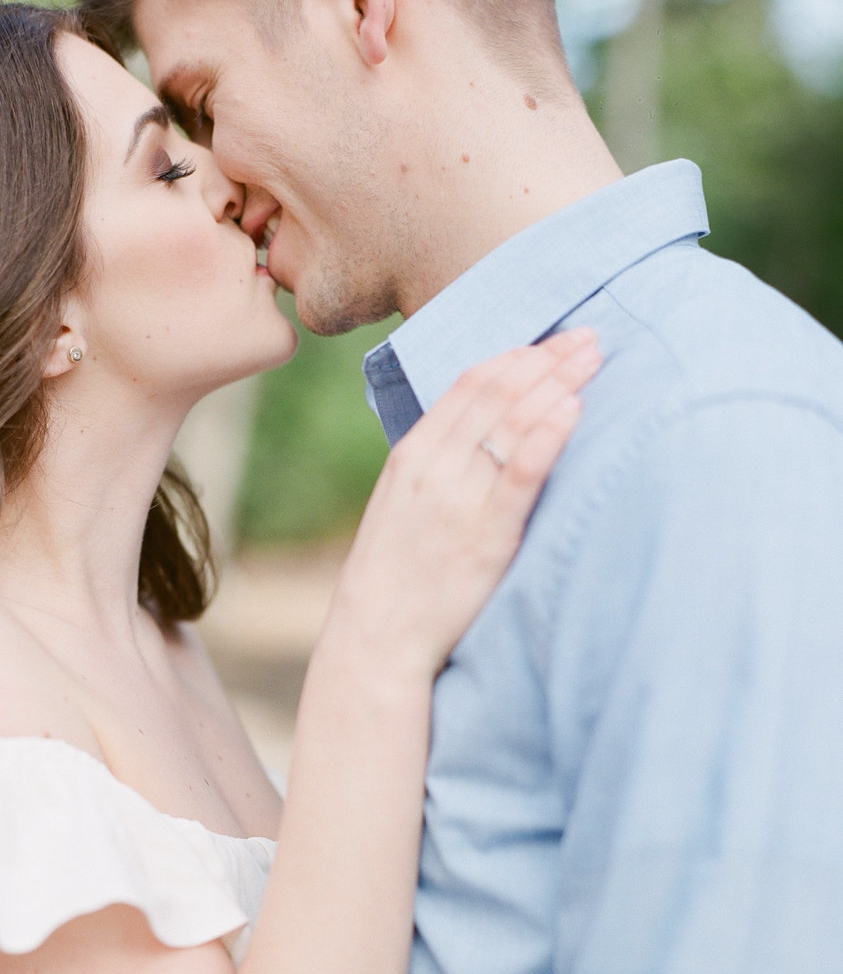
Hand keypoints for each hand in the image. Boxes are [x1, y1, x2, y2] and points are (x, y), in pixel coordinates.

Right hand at [328, 327, 601, 677]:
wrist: (377, 636)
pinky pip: (521, 472)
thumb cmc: (396, 576)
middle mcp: (434, 467)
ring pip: (513, 422)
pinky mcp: (486, 536)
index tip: (554, 342)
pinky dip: (548, 435)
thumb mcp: (402, 506)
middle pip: (498, 393)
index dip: (517, 355)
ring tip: (595, 360)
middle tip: (590, 337)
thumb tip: (486, 439)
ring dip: (559, 383)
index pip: (470, 384)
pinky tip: (575, 409)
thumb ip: (439, 468)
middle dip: (548, 359)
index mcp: (412, 454)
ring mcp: (459, 499)